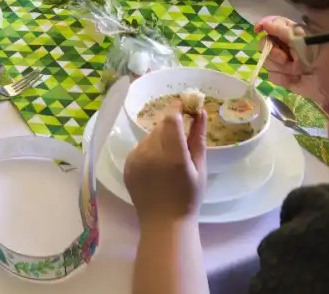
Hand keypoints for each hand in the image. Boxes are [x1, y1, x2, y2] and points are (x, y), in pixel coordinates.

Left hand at [125, 105, 206, 223]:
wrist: (164, 223)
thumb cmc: (188, 197)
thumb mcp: (199, 168)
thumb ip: (198, 137)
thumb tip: (201, 112)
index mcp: (173, 157)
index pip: (171, 119)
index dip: (178, 108)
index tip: (185, 105)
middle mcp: (151, 155)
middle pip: (160, 126)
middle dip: (171, 126)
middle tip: (181, 139)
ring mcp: (136, 159)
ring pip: (149, 136)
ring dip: (160, 139)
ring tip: (168, 158)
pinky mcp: (127, 165)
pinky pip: (140, 147)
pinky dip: (149, 150)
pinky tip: (156, 166)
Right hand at [254, 16, 324, 104]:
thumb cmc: (325, 60)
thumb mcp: (305, 42)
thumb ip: (283, 31)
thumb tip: (264, 23)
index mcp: (294, 33)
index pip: (274, 24)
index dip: (264, 25)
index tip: (258, 29)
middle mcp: (287, 46)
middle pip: (264, 43)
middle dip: (273, 52)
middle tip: (285, 58)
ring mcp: (285, 63)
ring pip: (266, 61)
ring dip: (280, 67)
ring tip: (296, 71)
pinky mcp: (284, 79)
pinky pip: (271, 77)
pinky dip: (283, 79)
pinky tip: (295, 80)